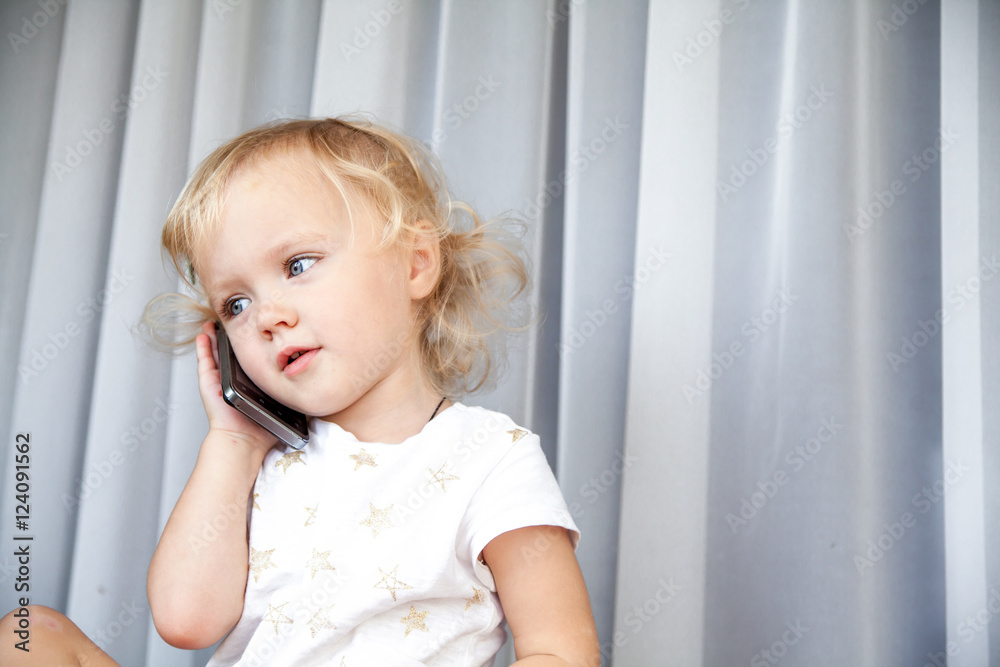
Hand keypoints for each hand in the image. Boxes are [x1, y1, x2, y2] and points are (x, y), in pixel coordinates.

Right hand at [195, 321, 275, 451]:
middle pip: (229, 354)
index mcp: (248, 384)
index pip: (247, 361)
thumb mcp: (278, 401)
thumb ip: (288, 390)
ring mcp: (218, 381)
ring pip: (214, 354)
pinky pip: (204, 362)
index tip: (251, 331)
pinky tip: (203, 335)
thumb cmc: (262, 428)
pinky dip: (202, 348)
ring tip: (213, 323)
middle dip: (229, 338)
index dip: (247, 346)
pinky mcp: (208, 383)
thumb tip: (305, 378)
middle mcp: (232, 381)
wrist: (245, 439)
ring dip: (213, 338)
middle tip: (231, 322)